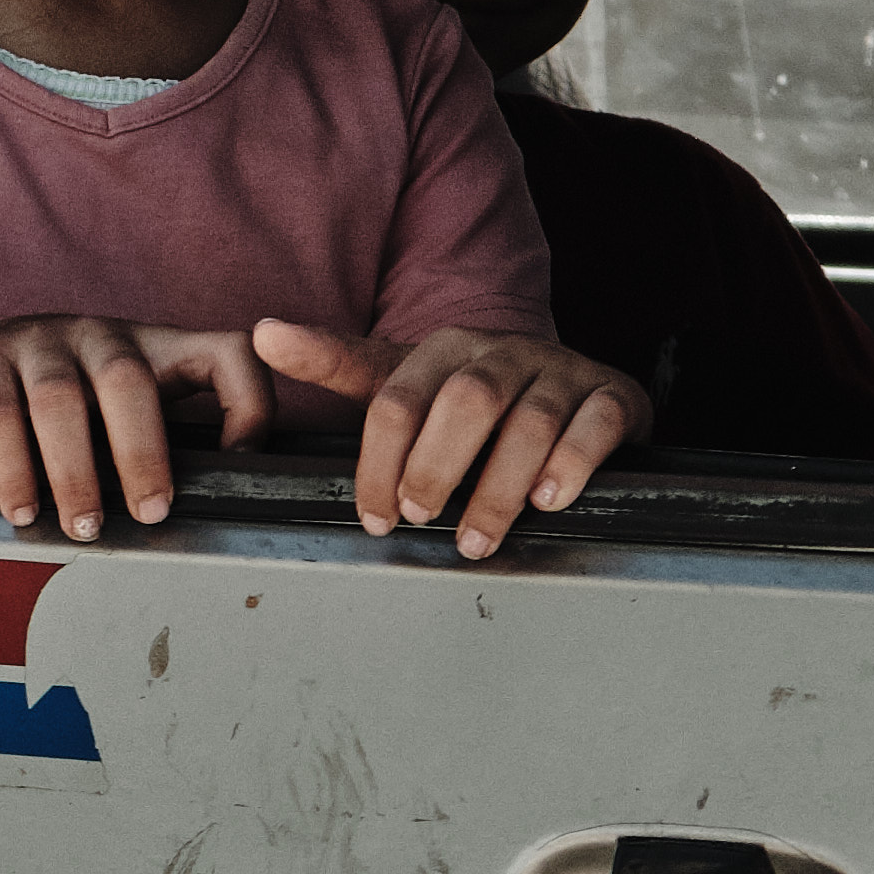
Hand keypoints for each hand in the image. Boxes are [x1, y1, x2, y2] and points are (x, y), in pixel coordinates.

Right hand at [0, 318, 275, 536]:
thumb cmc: (56, 416)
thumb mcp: (118, 421)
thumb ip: (159, 449)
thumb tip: (209, 517)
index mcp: (151, 350)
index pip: (224, 352)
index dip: (247, 401)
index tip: (241, 460)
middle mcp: (99, 335)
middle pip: (129, 380)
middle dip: (143, 453)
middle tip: (150, 513)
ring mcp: (37, 340)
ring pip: (61, 398)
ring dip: (75, 471)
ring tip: (83, 526)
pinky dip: (12, 468)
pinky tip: (22, 510)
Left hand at [254, 322, 649, 559]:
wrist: (572, 392)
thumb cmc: (475, 402)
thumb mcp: (404, 382)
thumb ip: (336, 364)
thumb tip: (263, 334)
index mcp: (444, 347)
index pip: (397, 398)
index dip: (380, 463)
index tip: (375, 518)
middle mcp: (502, 351)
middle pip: (466, 401)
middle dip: (437, 467)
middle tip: (421, 519)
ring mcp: (560, 370)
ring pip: (531, 421)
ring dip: (500, 488)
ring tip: (477, 539)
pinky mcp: (611, 395)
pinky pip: (595, 423)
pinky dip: (572, 464)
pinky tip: (548, 500)